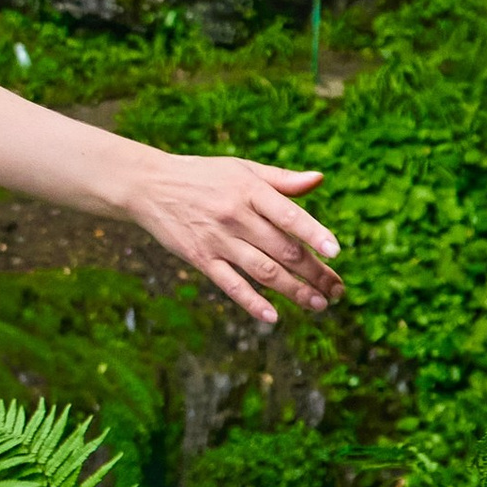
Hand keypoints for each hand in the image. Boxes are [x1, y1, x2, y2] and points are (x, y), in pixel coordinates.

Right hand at [127, 155, 338, 328]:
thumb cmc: (203, 176)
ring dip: (294, 291)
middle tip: (337, 290)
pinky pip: (230, 284)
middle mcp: (235, 216)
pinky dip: (251, 302)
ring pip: (263, 271)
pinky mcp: (201, 258)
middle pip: (282, 250)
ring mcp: (218, 240)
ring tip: (319, 305)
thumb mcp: (242, 169)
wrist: (149, 186)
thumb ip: (282, 179)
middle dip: (315, 273)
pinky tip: (272, 317)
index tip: (336, 252)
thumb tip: (320, 179)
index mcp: (250, 191)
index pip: (289, 215)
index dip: (314, 234)